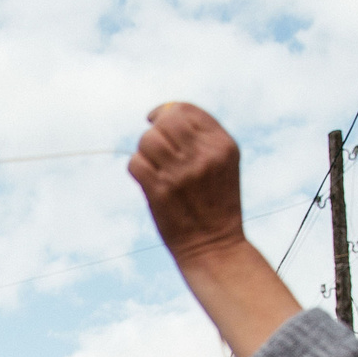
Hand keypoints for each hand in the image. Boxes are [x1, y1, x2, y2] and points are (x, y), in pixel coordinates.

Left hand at [128, 102, 246, 264]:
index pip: (186, 110)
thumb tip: (161, 114)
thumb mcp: (222, 164)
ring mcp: (182, 173)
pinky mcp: (161, 191)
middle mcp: (204, 155)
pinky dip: (136, 169)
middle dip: (154, 131)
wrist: (214, 246)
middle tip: (155, 148)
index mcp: (223, 145)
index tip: (155, 119)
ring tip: (152, 166)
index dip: (165, 111)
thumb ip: (200, 138)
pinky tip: (146, 180)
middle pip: (165, 122)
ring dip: (144, 151)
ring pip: (147, 140)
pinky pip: (135, 162)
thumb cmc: (214, 204)